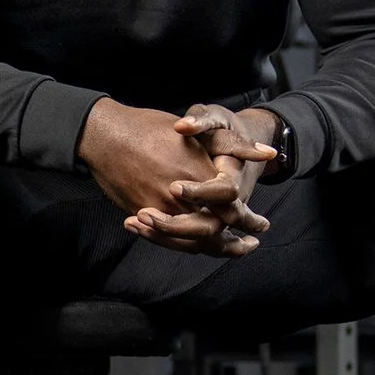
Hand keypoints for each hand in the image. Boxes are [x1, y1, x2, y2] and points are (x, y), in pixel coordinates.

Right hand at [76, 100, 272, 256]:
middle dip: (234, 244)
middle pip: (214, 232)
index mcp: (199, 175)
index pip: (232, 208)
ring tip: (231, 248)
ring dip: (213, 248)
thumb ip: (235, 146)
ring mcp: (159, 208)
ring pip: (191, 240)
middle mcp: (180, 197)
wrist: (106, 135)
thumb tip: (268, 155)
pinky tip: (195, 242)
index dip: (248, 220)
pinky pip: (168, 238)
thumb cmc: (151, 127)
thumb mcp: (198, 130)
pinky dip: (184, 243)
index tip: (262, 227)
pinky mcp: (142, 214)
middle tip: (250, 244)